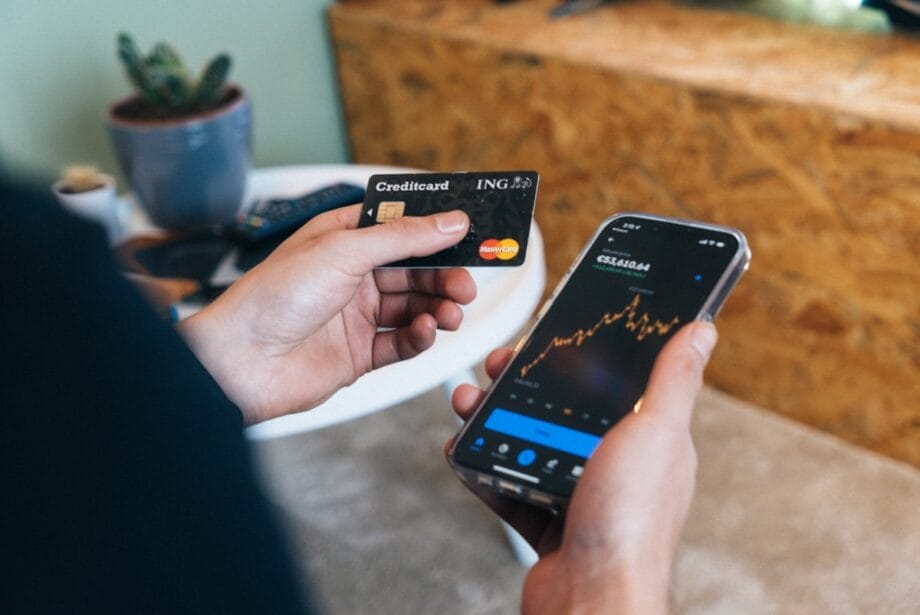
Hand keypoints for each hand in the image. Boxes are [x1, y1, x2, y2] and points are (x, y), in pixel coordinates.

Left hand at [181, 205, 475, 424]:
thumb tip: (449, 223)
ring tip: (452, 312)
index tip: (469, 232)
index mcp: (343, 239)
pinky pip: (402, 341)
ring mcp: (356, 315)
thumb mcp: (344, 251)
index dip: (435, 229)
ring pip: (413, 306)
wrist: (242, 361)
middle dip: (444, 276)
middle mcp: (351, 275)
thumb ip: (403, 238)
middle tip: (466, 284)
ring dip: (437, 307)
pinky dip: (420, 336)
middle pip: (414, 270)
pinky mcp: (359, 353)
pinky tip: (426, 331)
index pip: (401, 226)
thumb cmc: (272, 297)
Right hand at [448, 321, 717, 613]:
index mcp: (649, 441)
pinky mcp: (546, 522)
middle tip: (499, 368)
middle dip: (523, 383)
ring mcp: (579, 495)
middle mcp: (615, 466)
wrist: (591, 599)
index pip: (613, 383)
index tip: (550, 336)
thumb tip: (701, 331)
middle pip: (562, 409)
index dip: (581, 357)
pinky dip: (483, 464)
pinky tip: (464, 446)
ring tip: (470, 401)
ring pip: (529, 443)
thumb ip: (673, 380)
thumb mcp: (656, 431)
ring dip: (494, 417)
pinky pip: (507, 485)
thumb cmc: (632, 522)